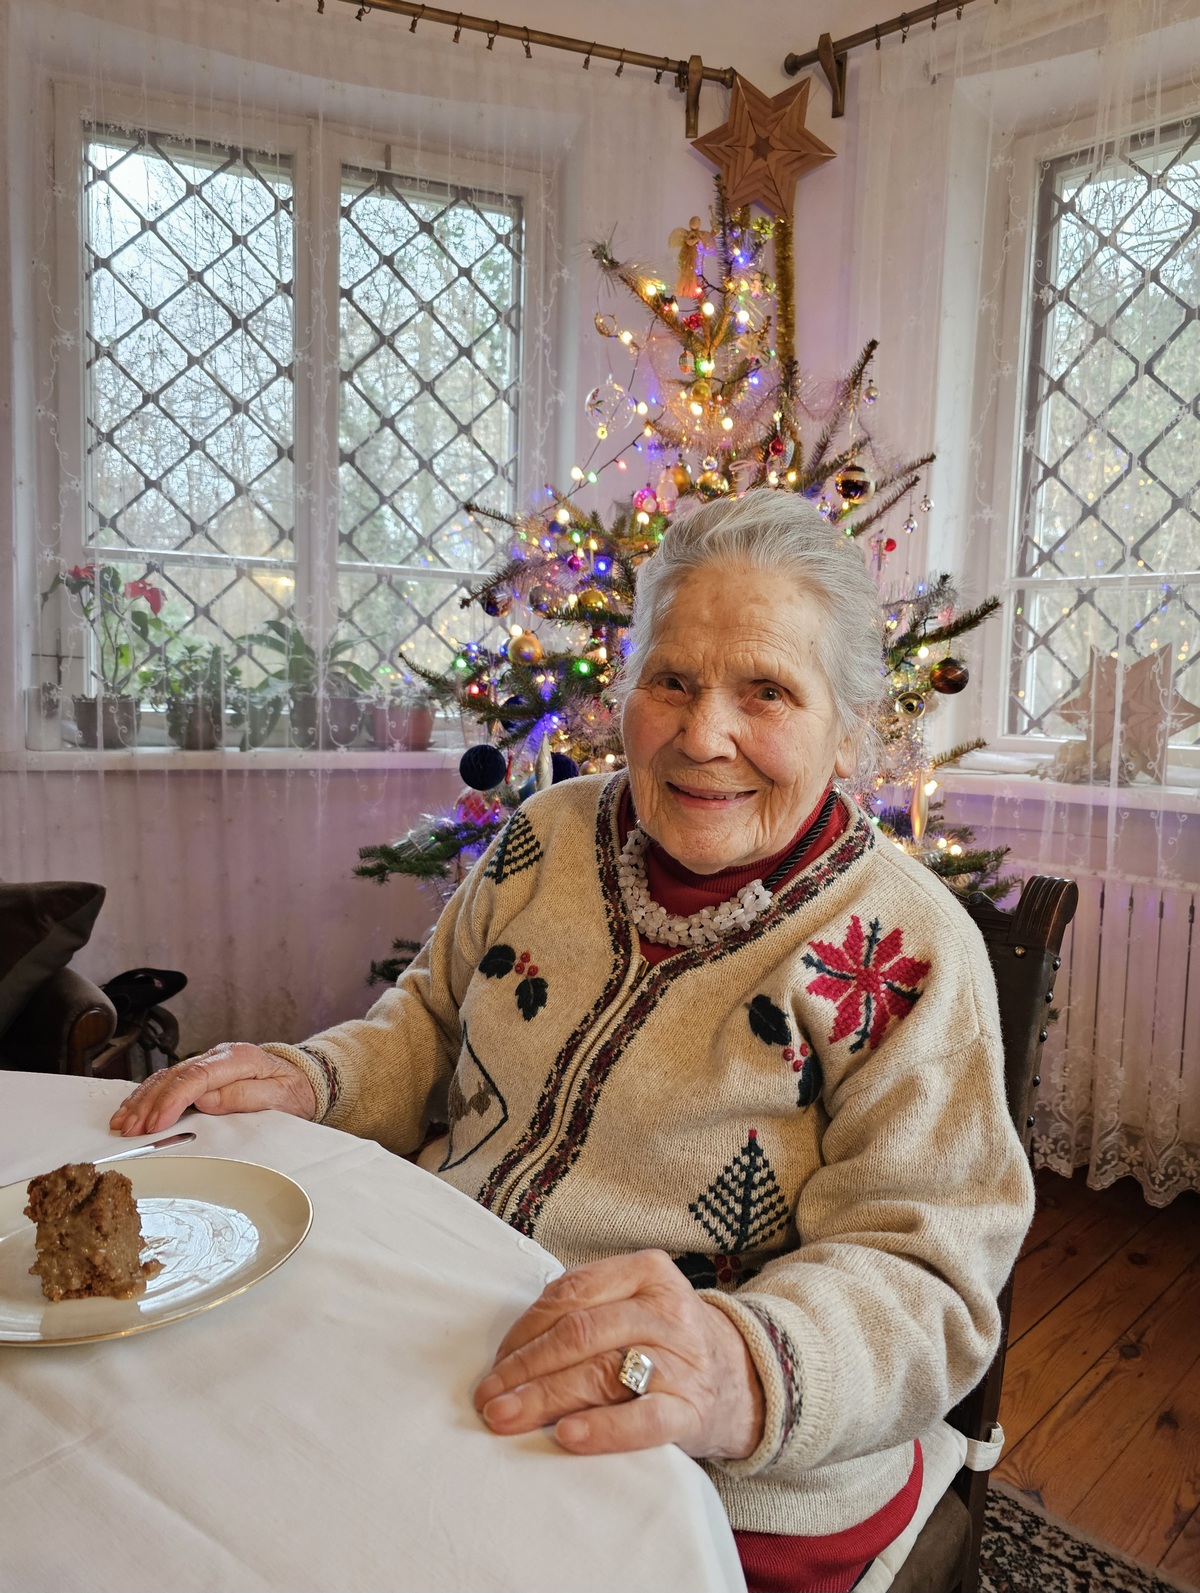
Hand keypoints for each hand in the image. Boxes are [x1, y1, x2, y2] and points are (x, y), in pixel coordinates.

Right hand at [108, 1043, 316, 1135]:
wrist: (302, 1078)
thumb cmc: (293, 1090)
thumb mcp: (280, 1097)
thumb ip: (245, 1097)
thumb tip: (207, 1100)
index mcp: (238, 1059)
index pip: (197, 1077)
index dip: (172, 1100)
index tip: (157, 1123)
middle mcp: (218, 1056)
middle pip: (175, 1076)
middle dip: (149, 1104)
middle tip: (132, 1130)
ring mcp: (207, 1062)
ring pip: (165, 1077)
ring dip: (142, 1101)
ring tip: (123, 1124)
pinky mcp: (200, 1071)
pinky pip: (167, 1080)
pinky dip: (146, 1096)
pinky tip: (131, 1109)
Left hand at [473, 1249, 764, 1460]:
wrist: (742, 1379)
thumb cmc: (666, 1342)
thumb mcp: (635, 1304)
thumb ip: (585, 1310)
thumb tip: (509, 1354)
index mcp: (646, 1272)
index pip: (570, 1294)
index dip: (524, 1330)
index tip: (495, 1364)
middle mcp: (666, 1310)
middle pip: (580, 1334)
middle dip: (525, 1368)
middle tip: (489, 1398)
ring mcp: (682, 1360)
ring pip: (602, 1372)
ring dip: (545, 1398)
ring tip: (508, 1418)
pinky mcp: (692, 1409)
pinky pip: (643, 1419)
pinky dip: (602, 1429)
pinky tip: (567, 1437)